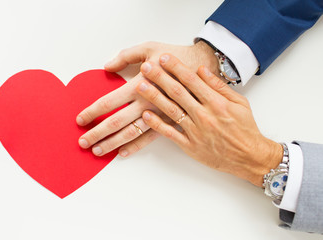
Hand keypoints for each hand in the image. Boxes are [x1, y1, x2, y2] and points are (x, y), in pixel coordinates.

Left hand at [76, 41, 218, 156]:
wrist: (205, 67)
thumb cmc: (177, 56)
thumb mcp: (150, 48)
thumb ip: (126, 56)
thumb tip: (107, 66)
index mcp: (139, 85)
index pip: (109, 102)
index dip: (92, 112)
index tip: (80, 120)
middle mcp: (146, 103)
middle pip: (116, 122)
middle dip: (97, 133)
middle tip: (83, 142)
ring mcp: (158, 115)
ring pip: (130, 133)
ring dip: (112, 143)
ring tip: (98, 151)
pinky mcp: (170, 122)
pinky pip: (150, 138)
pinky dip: (135, 146)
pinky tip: (123, 153)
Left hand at [136, 53, 282, 186]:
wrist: (250, 157)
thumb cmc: (245, 128)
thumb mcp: (239, 102)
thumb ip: (219, 86)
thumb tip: (201, 70)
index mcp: (216, 103)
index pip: (192, 80)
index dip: (176, 67)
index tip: (164, 57)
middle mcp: (204, 115)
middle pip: (178, 93)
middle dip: (160, 77)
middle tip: (146, 66)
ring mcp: (196, 131)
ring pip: (171, 111)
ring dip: (154, 97)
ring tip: (141, 85)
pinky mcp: (190, 146)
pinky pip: (171, 134)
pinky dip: (158, 125)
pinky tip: (146, 115)